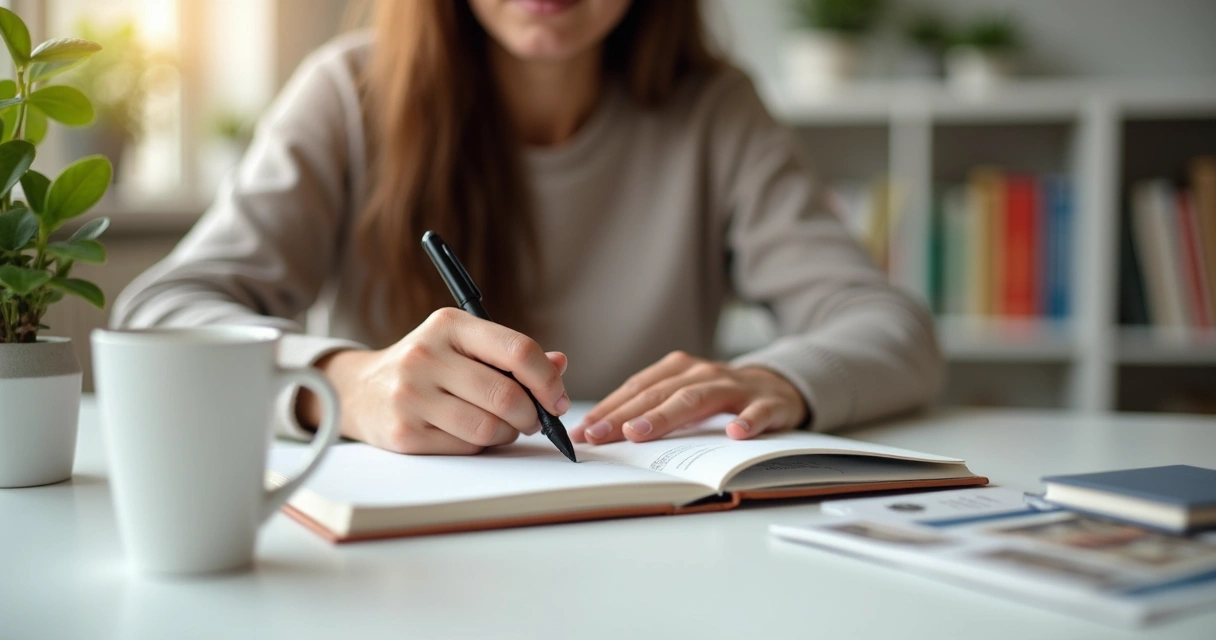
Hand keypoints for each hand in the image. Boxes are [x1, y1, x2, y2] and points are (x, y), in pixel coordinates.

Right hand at [299, 308, 569, 454]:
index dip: (548, 380)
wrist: (360, 390)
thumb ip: (511, 354)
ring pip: (488, 428)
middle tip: (533, 420)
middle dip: (532, 416)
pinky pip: (465, 448)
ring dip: (507, 434)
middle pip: (507, 396)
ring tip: (501, 426)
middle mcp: (426, 355)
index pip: (517, 350)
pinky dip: (479, 446)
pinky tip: (468, 433)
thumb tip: (560, 365)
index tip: (558, 399)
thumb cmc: (428, 366)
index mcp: (449, 324)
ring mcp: (411, 395)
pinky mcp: (403, 433)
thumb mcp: (464, 345)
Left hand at [571, 351, 808, 444]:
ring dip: (667, 416)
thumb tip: (601, 434)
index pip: (637, 389)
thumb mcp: (684, 397)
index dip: (608, 409)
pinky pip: (757, 412)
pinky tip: (735, 433)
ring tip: (641, 433)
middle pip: (658, 394)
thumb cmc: (719, 397)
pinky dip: (747, 421)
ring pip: (696, 399)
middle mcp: (702, 373)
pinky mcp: (767, 403)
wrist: (779, 387)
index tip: (583, 431)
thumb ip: (650, 410)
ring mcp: (734, 386)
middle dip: (625, 415)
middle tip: (600, 435)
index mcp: (678, 370)